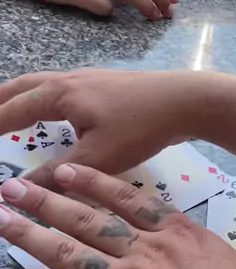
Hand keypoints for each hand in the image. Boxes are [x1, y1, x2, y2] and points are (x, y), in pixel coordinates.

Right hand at [0, 69, 195, 185]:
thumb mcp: (97, 159)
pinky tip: (50, 113)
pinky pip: (55, 87)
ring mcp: (85, 77)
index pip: (7, 112)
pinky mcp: (101, 83)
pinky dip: (37, 98)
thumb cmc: (140, 127)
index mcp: (57, 95)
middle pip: (16, 88)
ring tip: (4, 115)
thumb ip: (56, 176)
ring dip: (14, 99)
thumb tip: (19, 190)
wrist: (185, 100)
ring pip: (37, 85)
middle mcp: (65, 80)